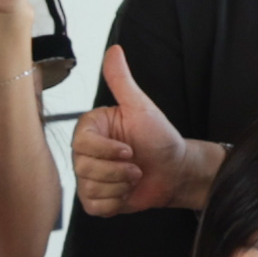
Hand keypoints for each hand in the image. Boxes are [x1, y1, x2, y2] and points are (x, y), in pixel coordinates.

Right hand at [71, 43, 209, 223]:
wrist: (174, 170)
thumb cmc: (159, 138)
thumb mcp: (141, 108)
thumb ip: (122, 81)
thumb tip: (114, 50)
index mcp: (89, 129)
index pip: (82, 144)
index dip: (107, 151)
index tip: (129, 149)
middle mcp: (84, 153)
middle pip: (84, 168)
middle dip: (118, 170)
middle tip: (137, 164)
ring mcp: (87, 177)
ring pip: (90, 188)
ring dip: (120, 186)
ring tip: (135, 176)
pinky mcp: (95, 200)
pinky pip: (94, 206)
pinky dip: (115, 202)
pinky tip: (127, 192)